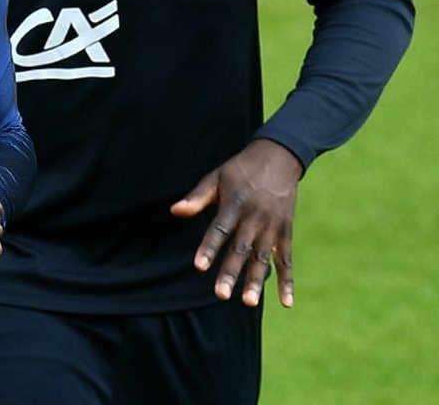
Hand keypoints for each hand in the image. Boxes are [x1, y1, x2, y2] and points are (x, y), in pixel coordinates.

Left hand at [170, 139, 302, 307]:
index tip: (199, 266)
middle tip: (220, 295)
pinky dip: (287, 281)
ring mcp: (271, 227)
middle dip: (230, 272)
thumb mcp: (216, 177)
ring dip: (256, 281)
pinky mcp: (286, 233)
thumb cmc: (240, 169)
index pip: (219, 230)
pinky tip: (286, 303)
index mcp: (233, 204)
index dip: (209, 248)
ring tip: (248, 302)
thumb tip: (174, 211)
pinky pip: (286, 260)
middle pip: (240, 249)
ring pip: (262, 258)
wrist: (277, 158)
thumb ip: (197, 197)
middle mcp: (253, 218)